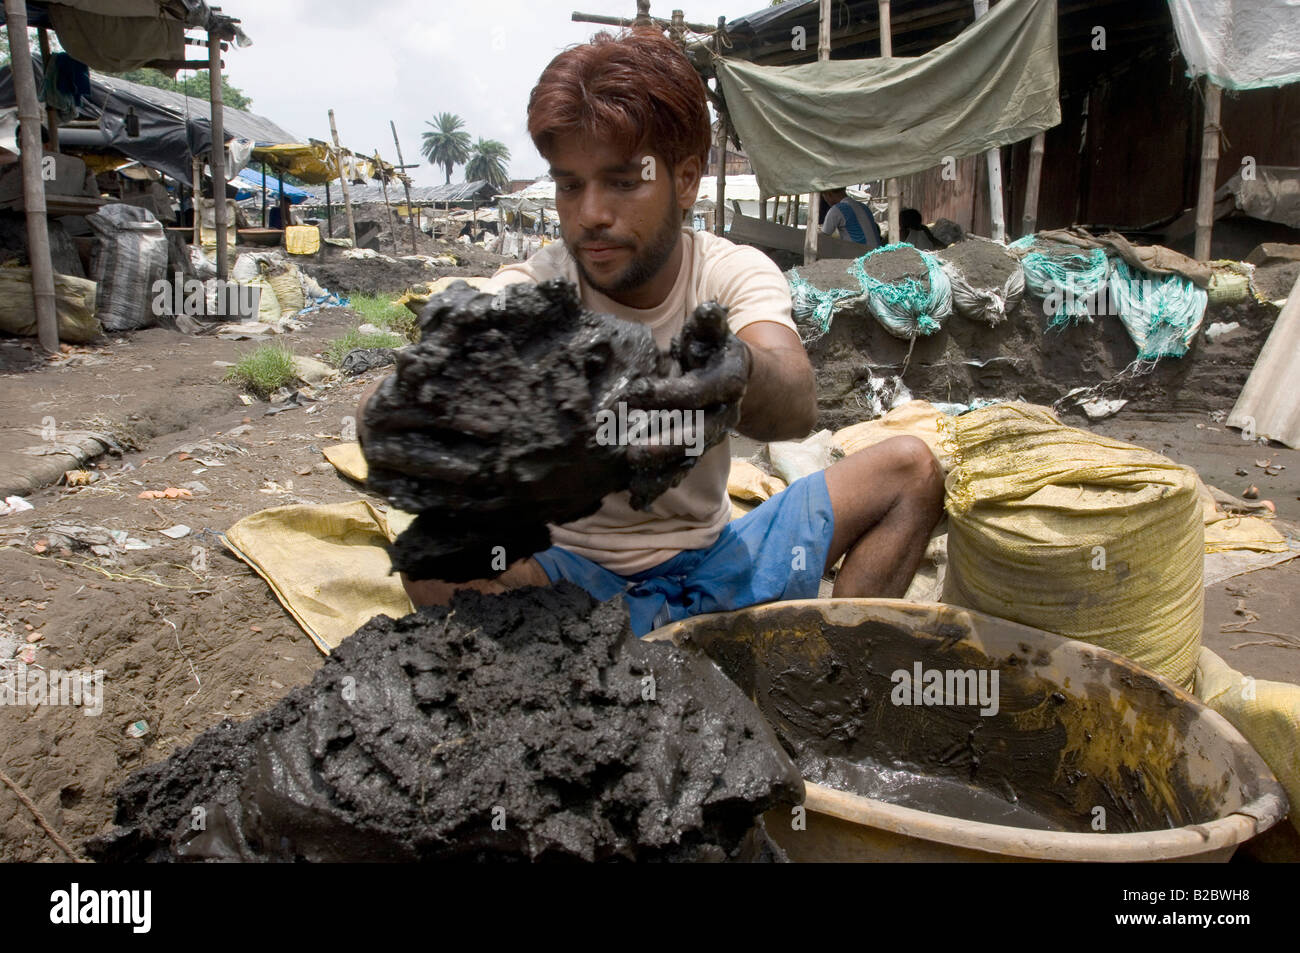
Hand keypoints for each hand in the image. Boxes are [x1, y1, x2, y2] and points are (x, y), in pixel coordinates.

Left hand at [622, 302, 751, 504]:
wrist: (738, 379)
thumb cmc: (713, 350)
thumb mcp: (714, 333)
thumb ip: (710, 324)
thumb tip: (709, 309)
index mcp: (728, 383)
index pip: (698, 392)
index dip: (668, 394)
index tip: (634, 392)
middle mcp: (724, 415)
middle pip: (697, 434)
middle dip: (665, 444)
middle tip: (632, 451)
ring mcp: (712, 436)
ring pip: (688, 458)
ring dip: (662, 471)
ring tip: (633, 480)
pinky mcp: (697, 451)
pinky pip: (681, 470)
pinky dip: (660, 484)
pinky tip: (638, 497)